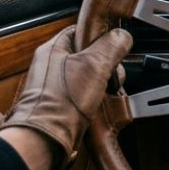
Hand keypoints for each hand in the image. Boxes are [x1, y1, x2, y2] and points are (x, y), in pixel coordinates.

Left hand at [0, 26, 132, 169]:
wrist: (46, 139)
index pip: (81, 31)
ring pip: (90, 76)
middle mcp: (51, 66)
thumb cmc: (61, 103)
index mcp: (52, 49)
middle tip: (110, 74)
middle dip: (106, 65)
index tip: (114, 45)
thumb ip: (111, 46)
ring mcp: (56, 87)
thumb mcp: (94, 65)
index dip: (101, 37)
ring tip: (104, 92)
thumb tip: (122, 36)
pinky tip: (99, 104)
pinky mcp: (62, 105)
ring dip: (103, 84)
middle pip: (89, 55)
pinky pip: (86, 94)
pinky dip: (96, 99)